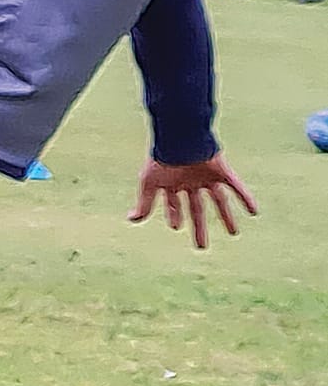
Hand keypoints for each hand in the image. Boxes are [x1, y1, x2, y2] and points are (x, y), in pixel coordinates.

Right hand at [129, 155, 257, 250]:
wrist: (180, 138)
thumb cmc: (161, 159)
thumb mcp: (149, 183)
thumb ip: (144, 202)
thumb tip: (131, 220)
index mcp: (173, 183)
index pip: (174, 205)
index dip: (175, 216)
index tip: (176, 227)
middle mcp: (191, 182)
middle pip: (196, 209)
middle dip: (199, 228)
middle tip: (201, 247)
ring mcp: (207, 177)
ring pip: (218, 201)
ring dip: (226, 217)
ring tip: (234, 233)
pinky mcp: (221, 171)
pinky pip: (236, 187)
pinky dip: (245, 198)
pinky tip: (254, 212)